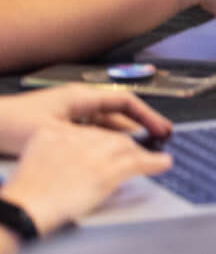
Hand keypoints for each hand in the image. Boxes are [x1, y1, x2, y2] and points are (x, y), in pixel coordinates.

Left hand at [0, 86, 170, 154]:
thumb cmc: (13, 125)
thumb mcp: (58, 134)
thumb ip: (92, 139)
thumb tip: (122, 148)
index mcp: (81, 96)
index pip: (125, 101)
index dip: (147, 115)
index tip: (163, 130)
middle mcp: (77, 101)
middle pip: (117, 114)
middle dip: (138, 128)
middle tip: (157, 143)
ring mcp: (66, 114)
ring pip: (103, 125)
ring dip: (119, 137)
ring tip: (137, 152)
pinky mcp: (56, 126)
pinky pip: (88, 133)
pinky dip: (101, 143)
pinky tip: (106, 157)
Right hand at [1, 124, 170, 234]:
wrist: (23, 210)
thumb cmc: (25, 197)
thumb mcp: (37, 165)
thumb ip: (58, 157)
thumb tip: (80, 163)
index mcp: (52, 134)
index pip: (87, 131)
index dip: (104, 141)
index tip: (112, 147)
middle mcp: (74, 138)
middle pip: (108, 137)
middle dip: (125, 146)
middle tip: (136, 152)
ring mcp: (92, 153)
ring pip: (125, 147)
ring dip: (140, 153)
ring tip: (153, 159)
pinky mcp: (106, 171)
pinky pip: (138, 162)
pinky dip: (154, 163)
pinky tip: (164, 163)